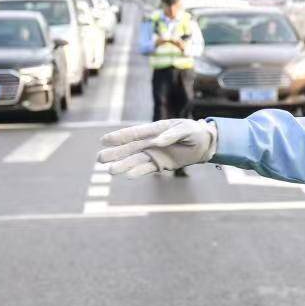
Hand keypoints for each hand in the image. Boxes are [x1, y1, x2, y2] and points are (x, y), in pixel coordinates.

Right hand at [97, 119, 216, 176]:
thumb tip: (158, 141)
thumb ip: (172, 134)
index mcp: (155, 129)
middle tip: (99, 158)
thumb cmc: (194, 132)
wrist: (205, 144)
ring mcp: (154, 154)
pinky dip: (138, 172)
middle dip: (115, 153)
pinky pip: (147, 169)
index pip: (135, 133)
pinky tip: (128, 176)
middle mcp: (151, 142)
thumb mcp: (186, 130)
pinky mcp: (160, 164)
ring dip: (123, 165)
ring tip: (110, 171)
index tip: (104, 140)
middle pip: (130, 148)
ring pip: (135, 160)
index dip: (119, 136)